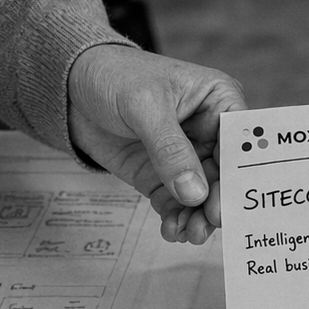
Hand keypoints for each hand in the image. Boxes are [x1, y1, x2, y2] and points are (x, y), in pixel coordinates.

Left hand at [67, 45, 245, 243]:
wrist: (68, 85)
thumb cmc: (112, 75)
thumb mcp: (144, 106)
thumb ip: (170, 149)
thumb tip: (195, 192)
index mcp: (219, 103)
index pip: (241, 143)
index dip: (240, 173)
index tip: (232, 199)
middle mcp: (211, 133)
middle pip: (225, 176)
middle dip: (218, 202)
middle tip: (210, 222)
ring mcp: (188, 158)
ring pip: (204, 196)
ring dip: (199, 218)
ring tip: (189, 233)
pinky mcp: (165, 176)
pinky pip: (178, 204)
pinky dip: (177, 219)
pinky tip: (172, 230)